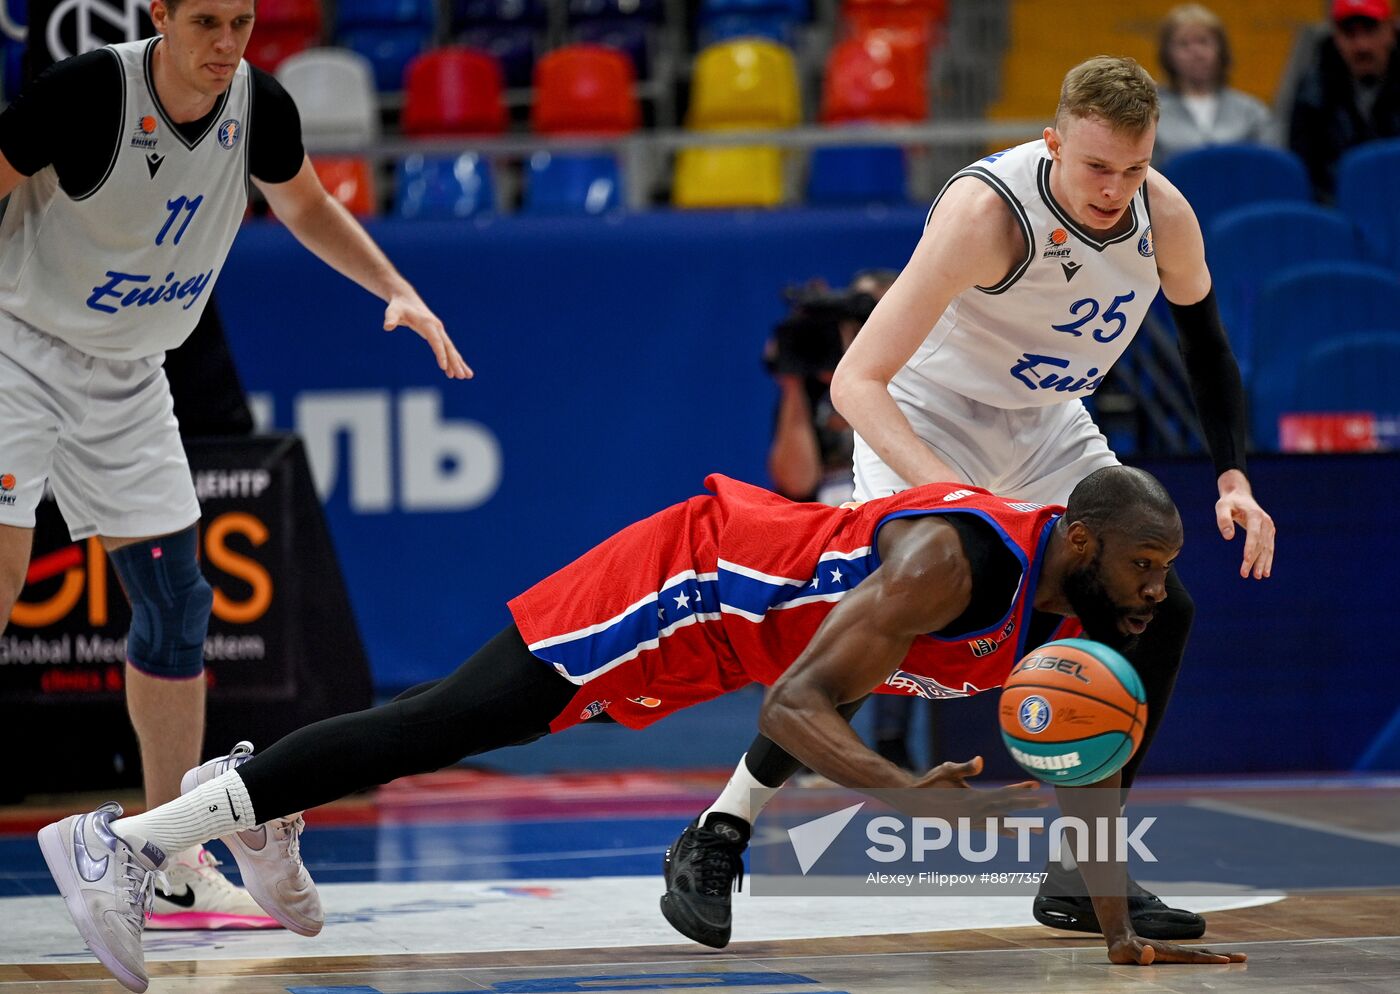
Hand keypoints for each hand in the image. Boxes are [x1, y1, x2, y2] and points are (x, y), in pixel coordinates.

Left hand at [384, 291, 471, 379]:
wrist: (406, 299)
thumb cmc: (398, 307)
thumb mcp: (392, 311)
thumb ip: (391, 318)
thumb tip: (387, 326)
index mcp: (428, 323)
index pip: (436, 341)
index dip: (440, 354)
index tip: (444, 367)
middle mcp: (437, 327)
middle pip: (448, 347)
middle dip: (456, 362)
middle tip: (462, 376)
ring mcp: (439, 331)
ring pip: (451, 349)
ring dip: (459, 363)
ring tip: (467, 377)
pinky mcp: (438, 334)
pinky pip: (447, 349)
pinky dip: (453, 359)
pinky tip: (454, 371)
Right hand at [903, 756, 1044, 820]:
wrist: (914, 802)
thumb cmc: (931, 782)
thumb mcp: (947, 769)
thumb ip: (966, 767)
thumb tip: (980, 760)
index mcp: (974, 797)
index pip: (1002, 793)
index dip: (1019, 790)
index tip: (1035, 786)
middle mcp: (976, 811)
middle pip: (1007, 808)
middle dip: (1026, 806)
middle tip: (1045, 805)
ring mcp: (972, 821)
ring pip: (1001, 822)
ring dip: (1020, 825)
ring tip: (1037, 830)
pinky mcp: (967, 825)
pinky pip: (989, 829)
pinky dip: (1002, 830)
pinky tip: (1012, 833)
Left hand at [1108, 934, 1246, 964]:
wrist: (1120, 938)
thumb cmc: (1121, 949)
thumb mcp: (1124, 952)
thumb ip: (1136, 953)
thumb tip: (1150, 954)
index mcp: (1166, 952)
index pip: (1191, 956)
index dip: (1208, 960)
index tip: (1226, 961)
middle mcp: (1174, 951)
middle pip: (1202, 953)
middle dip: (1223, 956)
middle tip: (1244, 958)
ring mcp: (1175, 952)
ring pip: (1201, 954)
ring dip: (1220, 956)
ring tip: (1239, 958)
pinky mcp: (1174, 955)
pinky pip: (1195, 957)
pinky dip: (1210, 958)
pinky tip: (1218, 961)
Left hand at [1215, 470, 1273, 578]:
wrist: (1240, 495)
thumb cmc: (1229, 502)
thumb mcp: (1222, 507)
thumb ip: (1224, 520)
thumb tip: (1228, 537)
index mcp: (1255, 515)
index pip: (1254, 534)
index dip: (1250, 547)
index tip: (1246, 560)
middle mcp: (1266, 521)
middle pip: (1260, 544)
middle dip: (1254, 560)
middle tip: (1246, 574)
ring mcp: (1269, 527)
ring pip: (1266, 548)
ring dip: (1262, 563)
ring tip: (1257, 576)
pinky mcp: (1269, 532)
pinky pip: (1269, 547)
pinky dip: (1267, 559)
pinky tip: (1265, 571)